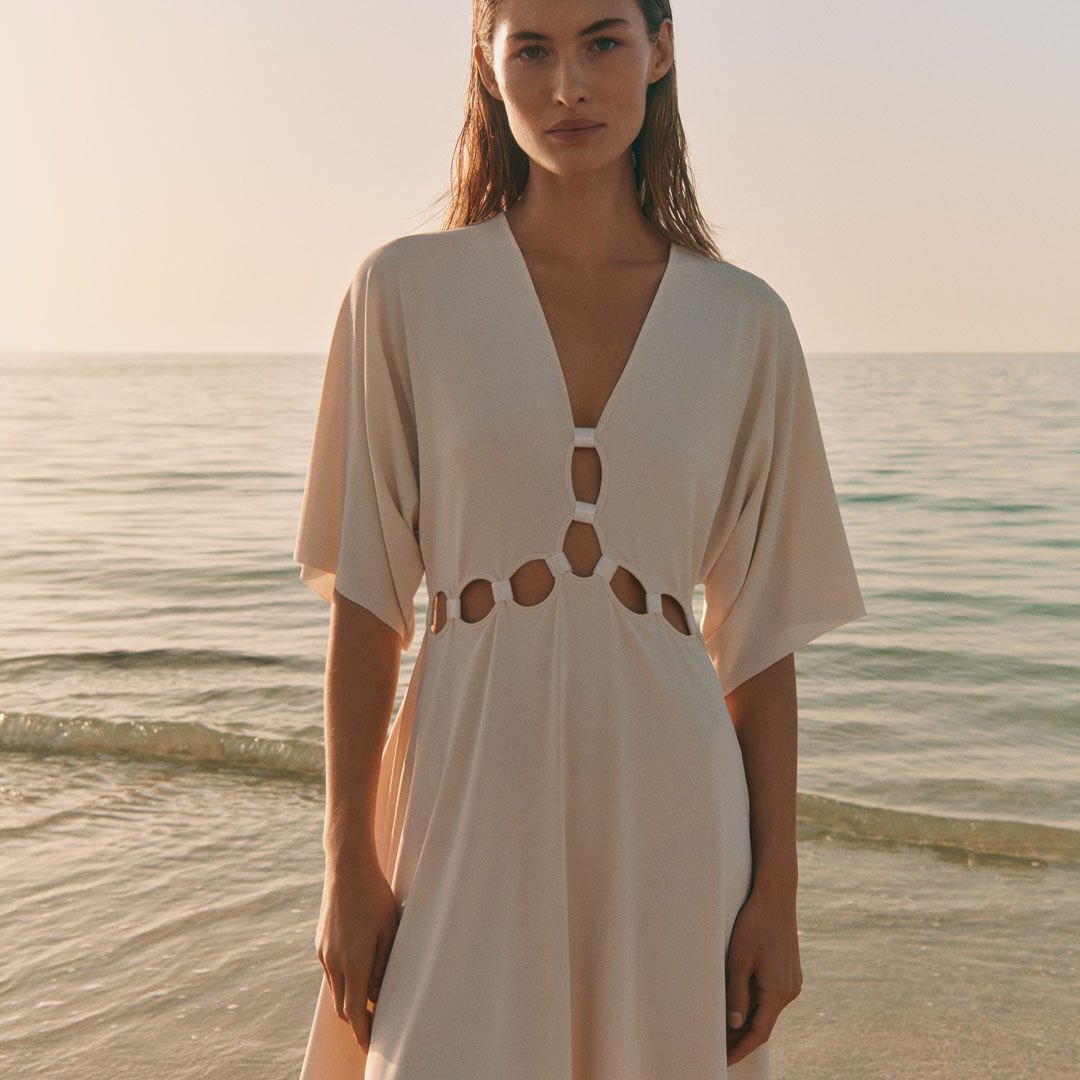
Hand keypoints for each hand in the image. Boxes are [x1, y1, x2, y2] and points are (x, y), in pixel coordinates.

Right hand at [314, 849, 401, 1052]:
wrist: (347, 868)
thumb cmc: (376, 896)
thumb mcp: (389, 931)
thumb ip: (382, 967)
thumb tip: (376, 996)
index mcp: (354, 962)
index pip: (355, 1011)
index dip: (363, 1032)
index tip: (369, 1048)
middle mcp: (334, 962)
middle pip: (343, 1006)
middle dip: (357, 1020)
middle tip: (375, 1027)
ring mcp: (324, 952)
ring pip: (336, 989)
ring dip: (350, 999)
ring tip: (369, 1001)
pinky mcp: (320, 943)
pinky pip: (331, 972)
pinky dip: (344, 980)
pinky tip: (358, 972)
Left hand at [725, 887, 802, 1066]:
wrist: (776, 896)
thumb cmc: (754, 924)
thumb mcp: (739, 959)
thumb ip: (736, 994)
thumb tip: (734, 1025)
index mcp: (778, 991)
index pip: (759, 1033)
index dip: (740, 1049)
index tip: (723, 1060)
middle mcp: (790, 991)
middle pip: (764, 1025)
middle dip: (742, 1039)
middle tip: (719, 1048)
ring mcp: (792, 982)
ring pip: (768, 1011)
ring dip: (748, 1022)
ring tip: (724, 1031)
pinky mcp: (789, 972)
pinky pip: (771, 997)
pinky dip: (756, 1007)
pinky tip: (740, 1007)